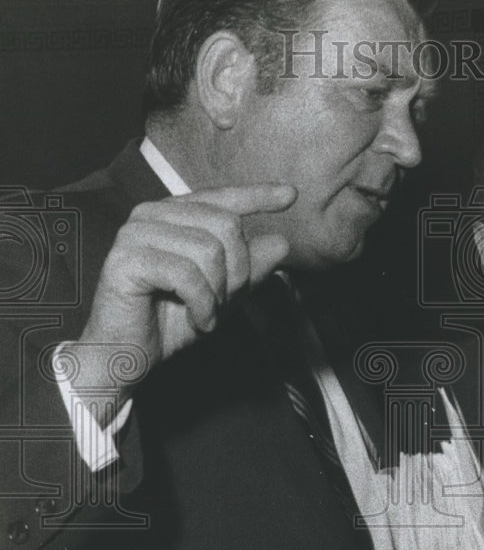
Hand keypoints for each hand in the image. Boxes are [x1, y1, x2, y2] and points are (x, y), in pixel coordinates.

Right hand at [76, 185, 296, 382]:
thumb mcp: (223, 293)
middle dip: (239, 270)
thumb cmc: (170, 321)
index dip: (258, 195)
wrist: (127, 355)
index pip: (223, 197)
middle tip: (227, 301)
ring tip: (208, 313)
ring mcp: (135, 233)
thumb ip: (250, 268)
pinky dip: (202, 303)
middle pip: (226, 225)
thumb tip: (282, 243)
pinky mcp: (126, 259)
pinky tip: (199, 319)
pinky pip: (187, 274)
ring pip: (209, 249)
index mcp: (175, 214)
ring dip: (220, 291)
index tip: (291, 195)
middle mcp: (152, 214)